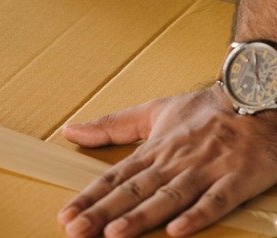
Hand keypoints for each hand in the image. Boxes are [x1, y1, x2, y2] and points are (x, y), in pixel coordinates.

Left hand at [58, 85, 276, 236]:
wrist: (255, 97)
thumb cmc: (204, 110)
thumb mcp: (152, 111)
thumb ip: (112, 125)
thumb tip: (70, 130)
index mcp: (154, 149)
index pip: (115, 177)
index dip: (89, 197)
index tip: (66, 215)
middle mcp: (174, 161)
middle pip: (133, 190)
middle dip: (103, 212)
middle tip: (76, 230)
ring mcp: (205, 170)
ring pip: (168, 197)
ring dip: (141, 216)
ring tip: (114, 234)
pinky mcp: (237, 179)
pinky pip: (216, 200)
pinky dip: (197, 215)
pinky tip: (177, 231)